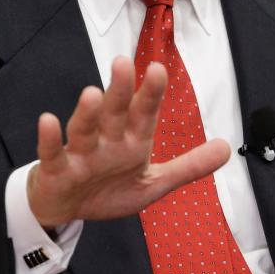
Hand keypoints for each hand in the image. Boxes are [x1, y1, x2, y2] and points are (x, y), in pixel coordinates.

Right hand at [26, 55, 229, 228]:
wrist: (67, 209)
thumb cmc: (109, 188)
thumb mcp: (153, 183)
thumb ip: (189, 166)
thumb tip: (227, 148)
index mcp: (131, 140)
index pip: (145, 113)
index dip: (151, 93)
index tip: (159, 69)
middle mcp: (107, 139)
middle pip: (115, 112)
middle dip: (120, 91)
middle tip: (123, 63)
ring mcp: (80, 152)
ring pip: (84, 128)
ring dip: (87, 112)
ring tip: (92, 93)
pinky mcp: (57, 169)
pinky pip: (52, 152)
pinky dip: (48, 138)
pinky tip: (47, 120)